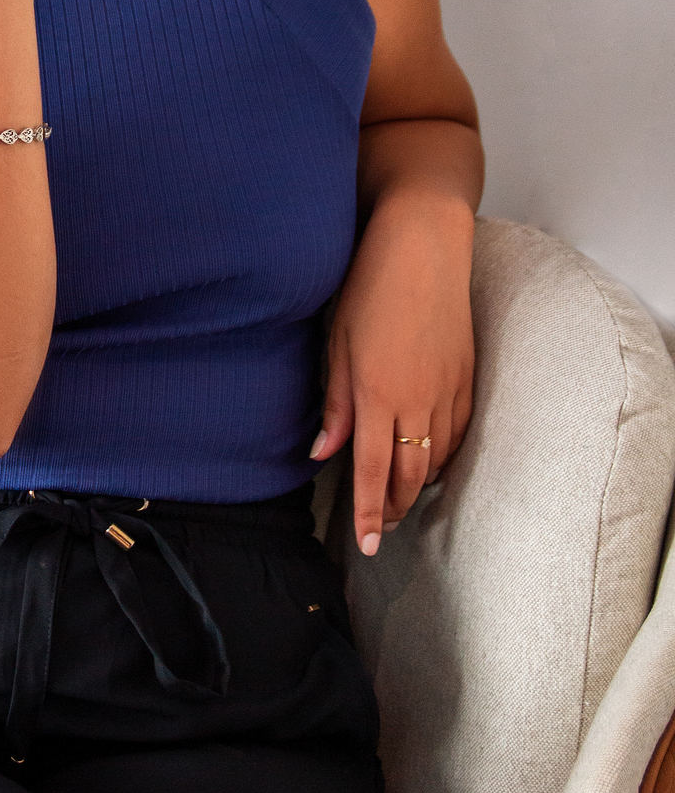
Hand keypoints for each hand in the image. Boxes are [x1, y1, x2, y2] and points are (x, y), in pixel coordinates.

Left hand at [311, 192, 474, 555]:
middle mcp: (416, 399)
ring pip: (438, 458)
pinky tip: (431, 460)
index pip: (374, 472)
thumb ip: (334, 403)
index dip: (371, 514)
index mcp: (377, 393)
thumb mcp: (337, 342)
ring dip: (419, 486)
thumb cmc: (369, 285)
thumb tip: (324, 453)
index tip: (368, 545)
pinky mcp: (467, 376)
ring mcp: (447, 389)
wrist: (423, 247)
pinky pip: (458, 433)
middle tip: (382, 529)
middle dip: (396, 509)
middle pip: (410, 476)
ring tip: (401, 500)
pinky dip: (444, 456)